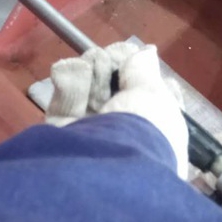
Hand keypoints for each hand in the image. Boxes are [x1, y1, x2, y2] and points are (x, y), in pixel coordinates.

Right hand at [46, 42, 187, 176]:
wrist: (108, 169)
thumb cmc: (144, 130)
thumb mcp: (153, 94)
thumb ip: (144, 70)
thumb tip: (147, 51)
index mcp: (159, 133)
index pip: (150, 98)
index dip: (142, 75)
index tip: (137, 58)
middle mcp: (127, 137)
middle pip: (116, 92)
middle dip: (112, 70)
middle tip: (109, 58)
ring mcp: (93, 138)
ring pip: (90, 94)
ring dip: (91, 72)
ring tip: (92, 63)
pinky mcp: (63, 138)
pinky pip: (65, 103)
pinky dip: (69, 83)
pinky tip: (72, 71)